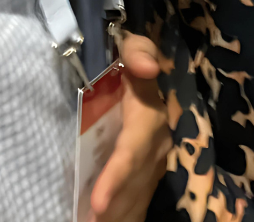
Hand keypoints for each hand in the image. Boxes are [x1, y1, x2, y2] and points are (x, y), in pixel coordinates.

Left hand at [91, 34, 171, 221]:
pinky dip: (123, 216)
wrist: (141, 80)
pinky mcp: (147, 175)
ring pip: (136, 197)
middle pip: (133, 183)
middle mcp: (156, 145)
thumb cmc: (128, 65)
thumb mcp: (130, 49)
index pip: (133, 150)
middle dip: (115, 208)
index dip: (116, 176)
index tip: (97, 203)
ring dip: (118, 215)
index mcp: (148, 116)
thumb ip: (137, 51)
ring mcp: (154, 163)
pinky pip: (136, 202)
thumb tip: (147, 67)